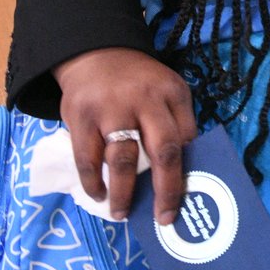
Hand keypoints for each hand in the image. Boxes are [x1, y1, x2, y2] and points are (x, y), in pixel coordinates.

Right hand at [54, 47, 196, 223]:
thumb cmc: (138, 82)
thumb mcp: (166, 89)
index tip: (186, 195)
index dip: (187, 168)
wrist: (96, 52)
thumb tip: (181, 169)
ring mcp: (112, 108)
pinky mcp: (82, 116)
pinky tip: (98, 193)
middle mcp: (146, 99)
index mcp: (172, 93)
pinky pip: (88, 157)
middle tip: (165, 217)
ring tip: (122, 212)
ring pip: (123, 159)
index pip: (187, 137)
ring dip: (124, 192)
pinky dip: (92, 181)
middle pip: (164, 151)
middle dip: (167, 189)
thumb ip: (175, 121)